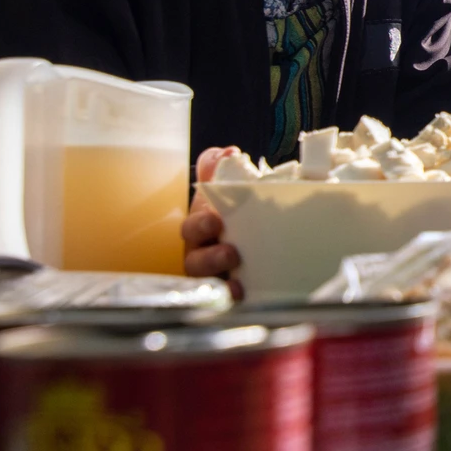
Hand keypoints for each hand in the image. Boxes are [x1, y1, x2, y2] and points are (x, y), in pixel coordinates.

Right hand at [183, 147, 242, 298]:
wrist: (257, 233)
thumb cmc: (232, 212)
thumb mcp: (226, 187)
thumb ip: (220, 167)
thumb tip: (227, 153)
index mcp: (201, 227)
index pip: (193, 227)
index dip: (200, 224)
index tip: (214, 218)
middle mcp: (202, 253)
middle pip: (195, 258)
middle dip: (208, 252)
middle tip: (227, 245)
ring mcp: (214, 276)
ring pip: (206, 279)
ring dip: (219, 273)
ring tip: (235, 270)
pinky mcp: (229, 291)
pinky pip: (225, 298)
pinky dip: (232, 296)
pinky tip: (242, 292)